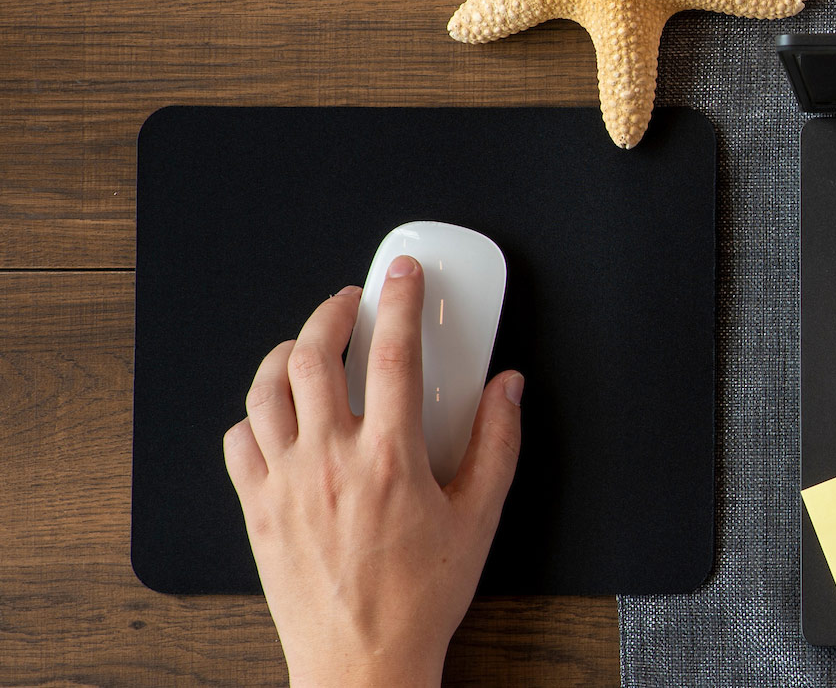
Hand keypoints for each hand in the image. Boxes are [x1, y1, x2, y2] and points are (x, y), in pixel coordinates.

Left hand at [222, 255, 524, 686]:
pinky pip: (239, 440)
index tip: (401, 275)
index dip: (400, 301)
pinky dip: (255, 413)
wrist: (362, 660)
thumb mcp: (479, 520)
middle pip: (315, 356)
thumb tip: (506, 392)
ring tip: (308, 345)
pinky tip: (277, 413)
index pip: (395, 355)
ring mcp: (284, 483)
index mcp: (390, 460)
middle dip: (332, 313)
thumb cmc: (419, 600)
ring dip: (287, 354)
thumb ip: (496, 446)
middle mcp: (330, 462)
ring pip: (267, 389)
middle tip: (350, 302)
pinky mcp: (256, 508)